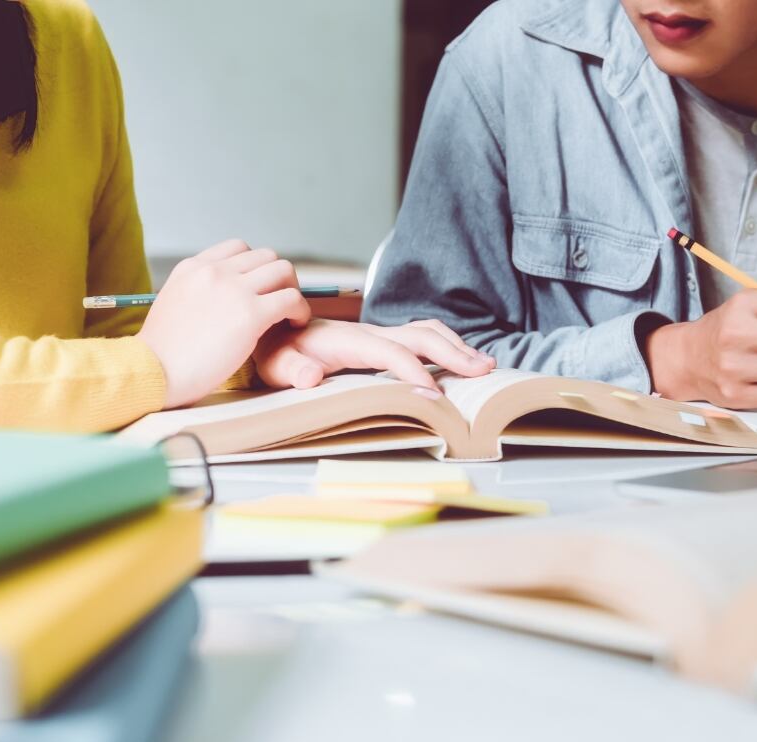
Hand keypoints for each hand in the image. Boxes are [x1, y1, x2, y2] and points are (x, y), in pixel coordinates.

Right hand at [137, 239, 309, 407]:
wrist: (153, 372)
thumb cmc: (162, 353)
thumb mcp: (173, 305)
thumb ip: (196, 293)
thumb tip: (214, 299)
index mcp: (193, 267)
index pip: (238, 248)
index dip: (256, 268)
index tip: (259, 289)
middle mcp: (214, 271)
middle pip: (266, 256)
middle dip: (279, 278)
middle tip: (279, 304)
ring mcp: (234, 290)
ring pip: (283, 271)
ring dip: (292, 291)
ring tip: (289, 315)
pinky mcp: (250, 314)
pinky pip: (291, 299)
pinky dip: (300, 311)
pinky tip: (294, 325)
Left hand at [252, 318, 495, 394]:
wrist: (271, 330)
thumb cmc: (275, 351)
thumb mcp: (274, 364)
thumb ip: (291, 369)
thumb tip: (312, 376)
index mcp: (348, 339)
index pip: (389, 352)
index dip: (412, 371)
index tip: (434, 395)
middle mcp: (369, 333)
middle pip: (421, 336)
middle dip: (453, 353)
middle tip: (484, 372)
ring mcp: (377, 336)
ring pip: (426, 332)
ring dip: (456, 347)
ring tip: (485, 366)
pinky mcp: (380, 342)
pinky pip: (420, 339)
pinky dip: (446, 347)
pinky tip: (461, 361)